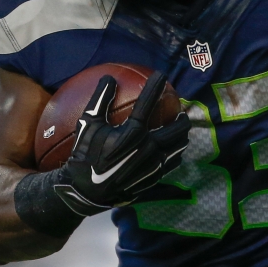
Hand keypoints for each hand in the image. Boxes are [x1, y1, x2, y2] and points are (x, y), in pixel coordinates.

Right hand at [53, 72, 190, 215]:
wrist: (87, 191)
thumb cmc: (85, 155)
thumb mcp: (87, 125)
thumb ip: (100, 100)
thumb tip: (108, 78)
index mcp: (132, 132)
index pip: (148, 102)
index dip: (156, 86)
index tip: (162, 75)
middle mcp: (148, 147)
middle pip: (176, 127)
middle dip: (182, 116)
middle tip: (180, 110)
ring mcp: (153, 164)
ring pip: (178, 146)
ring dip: (182, 135)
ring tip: (181, 128)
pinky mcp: (154, 177)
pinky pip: (172, 162)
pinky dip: (175, 153)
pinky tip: (173, 150)